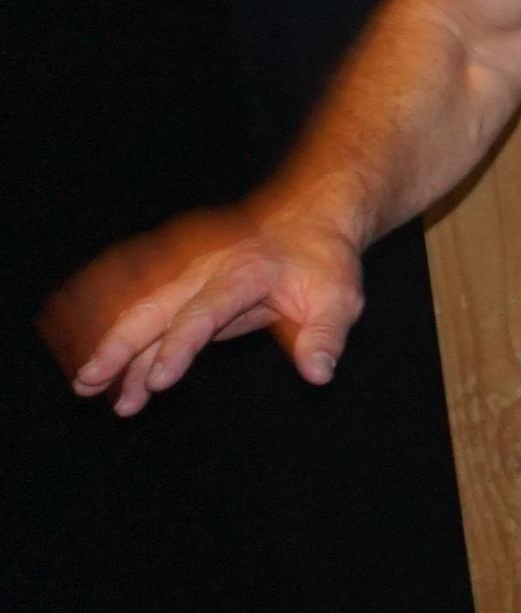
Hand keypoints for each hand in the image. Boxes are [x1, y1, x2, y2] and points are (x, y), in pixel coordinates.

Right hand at [41, 204, 367, 416]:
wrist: (310, 223)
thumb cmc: (324, 263)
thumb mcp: (340, 298)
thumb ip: (325, 335)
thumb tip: (318, 373)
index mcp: (243, 273)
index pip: (202, 314)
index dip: (178, 347)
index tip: (159, 381)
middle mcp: (206, 273)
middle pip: (152, 309)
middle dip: (117, 347)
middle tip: (89, 382)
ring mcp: (191, 281)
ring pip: (143, 316)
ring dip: (117, 352)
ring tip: (91, 390)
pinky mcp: (188, 294)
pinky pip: (150, 321)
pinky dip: (130, 348)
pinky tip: (116, 380)